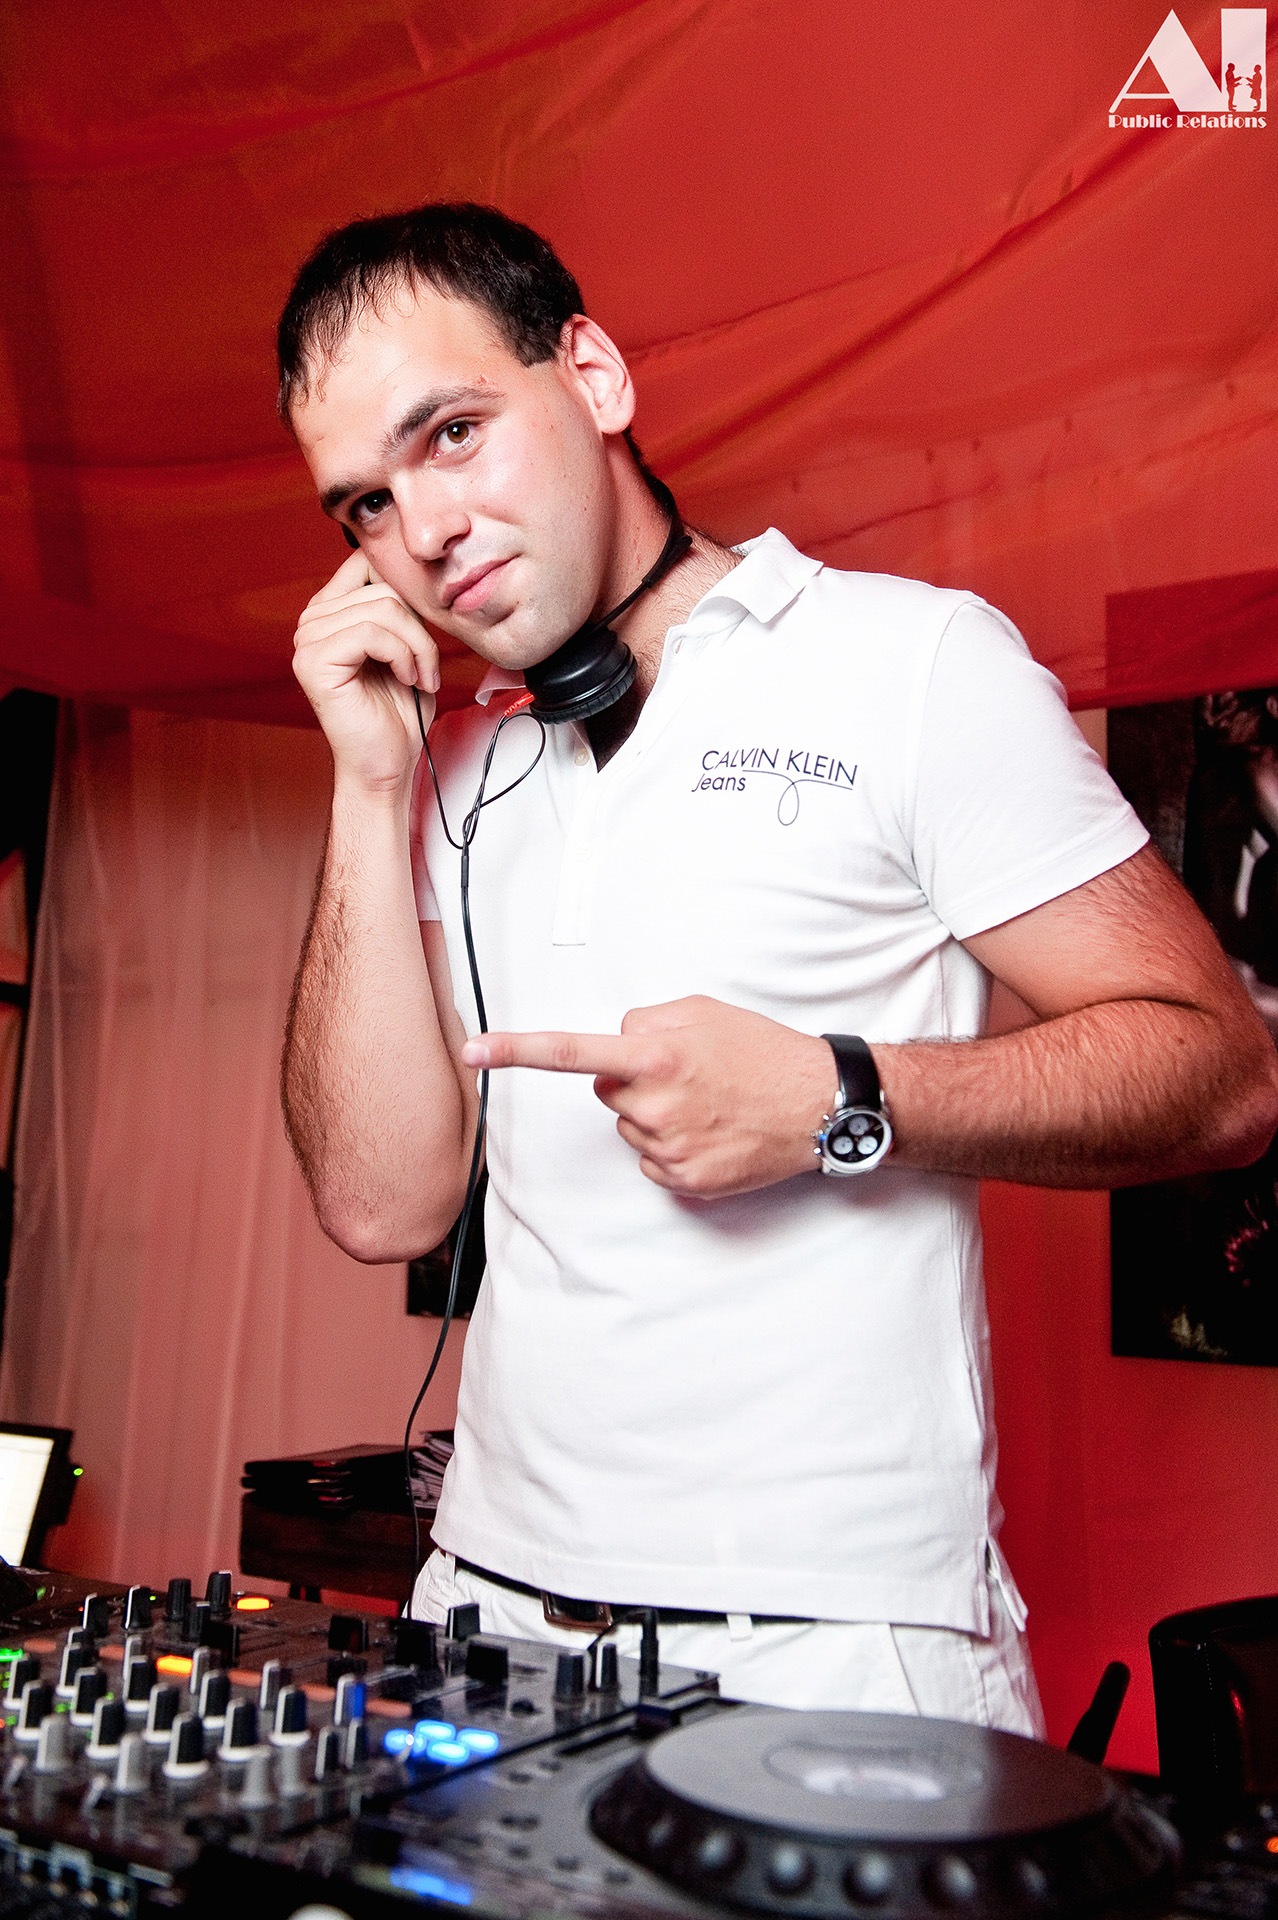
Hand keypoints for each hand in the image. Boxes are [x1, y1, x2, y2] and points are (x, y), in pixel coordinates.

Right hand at [292, 549, 439, 792]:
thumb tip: (414, 570)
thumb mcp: (405, 644)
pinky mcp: (313, 661)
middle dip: (420, 629)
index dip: (407, 593)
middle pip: (383, 587)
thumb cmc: (398, 709)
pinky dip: (402, 656)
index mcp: (330, 610)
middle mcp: (312, 620)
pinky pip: (370, 633)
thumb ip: (399, 605)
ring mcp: (307, 640)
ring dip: (417, 646)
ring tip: (419, 676)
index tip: (422, 636)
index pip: (369, 563)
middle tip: (427, 668)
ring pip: (383, 609)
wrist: (387, 762)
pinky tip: (405, 680)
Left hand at [462, 996, 835, 1196]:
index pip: (572, 1052)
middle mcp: (655, 1106)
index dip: (518, 1051)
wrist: (820, 1104)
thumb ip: (647, 1021)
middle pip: (607, 1091)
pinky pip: (652, 1162)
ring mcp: (669, 1149)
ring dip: (657, 1115)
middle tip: (688, 1074)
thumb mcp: (704, 1012)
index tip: (475, 1051)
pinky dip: (674, 1148)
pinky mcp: (685, 1182)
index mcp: (656, 1057)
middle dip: (633, 1080)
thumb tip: (617, 1043)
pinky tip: (712, 1133)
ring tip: (710, 1103)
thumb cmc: (763, 1052)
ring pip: (630, 1128)